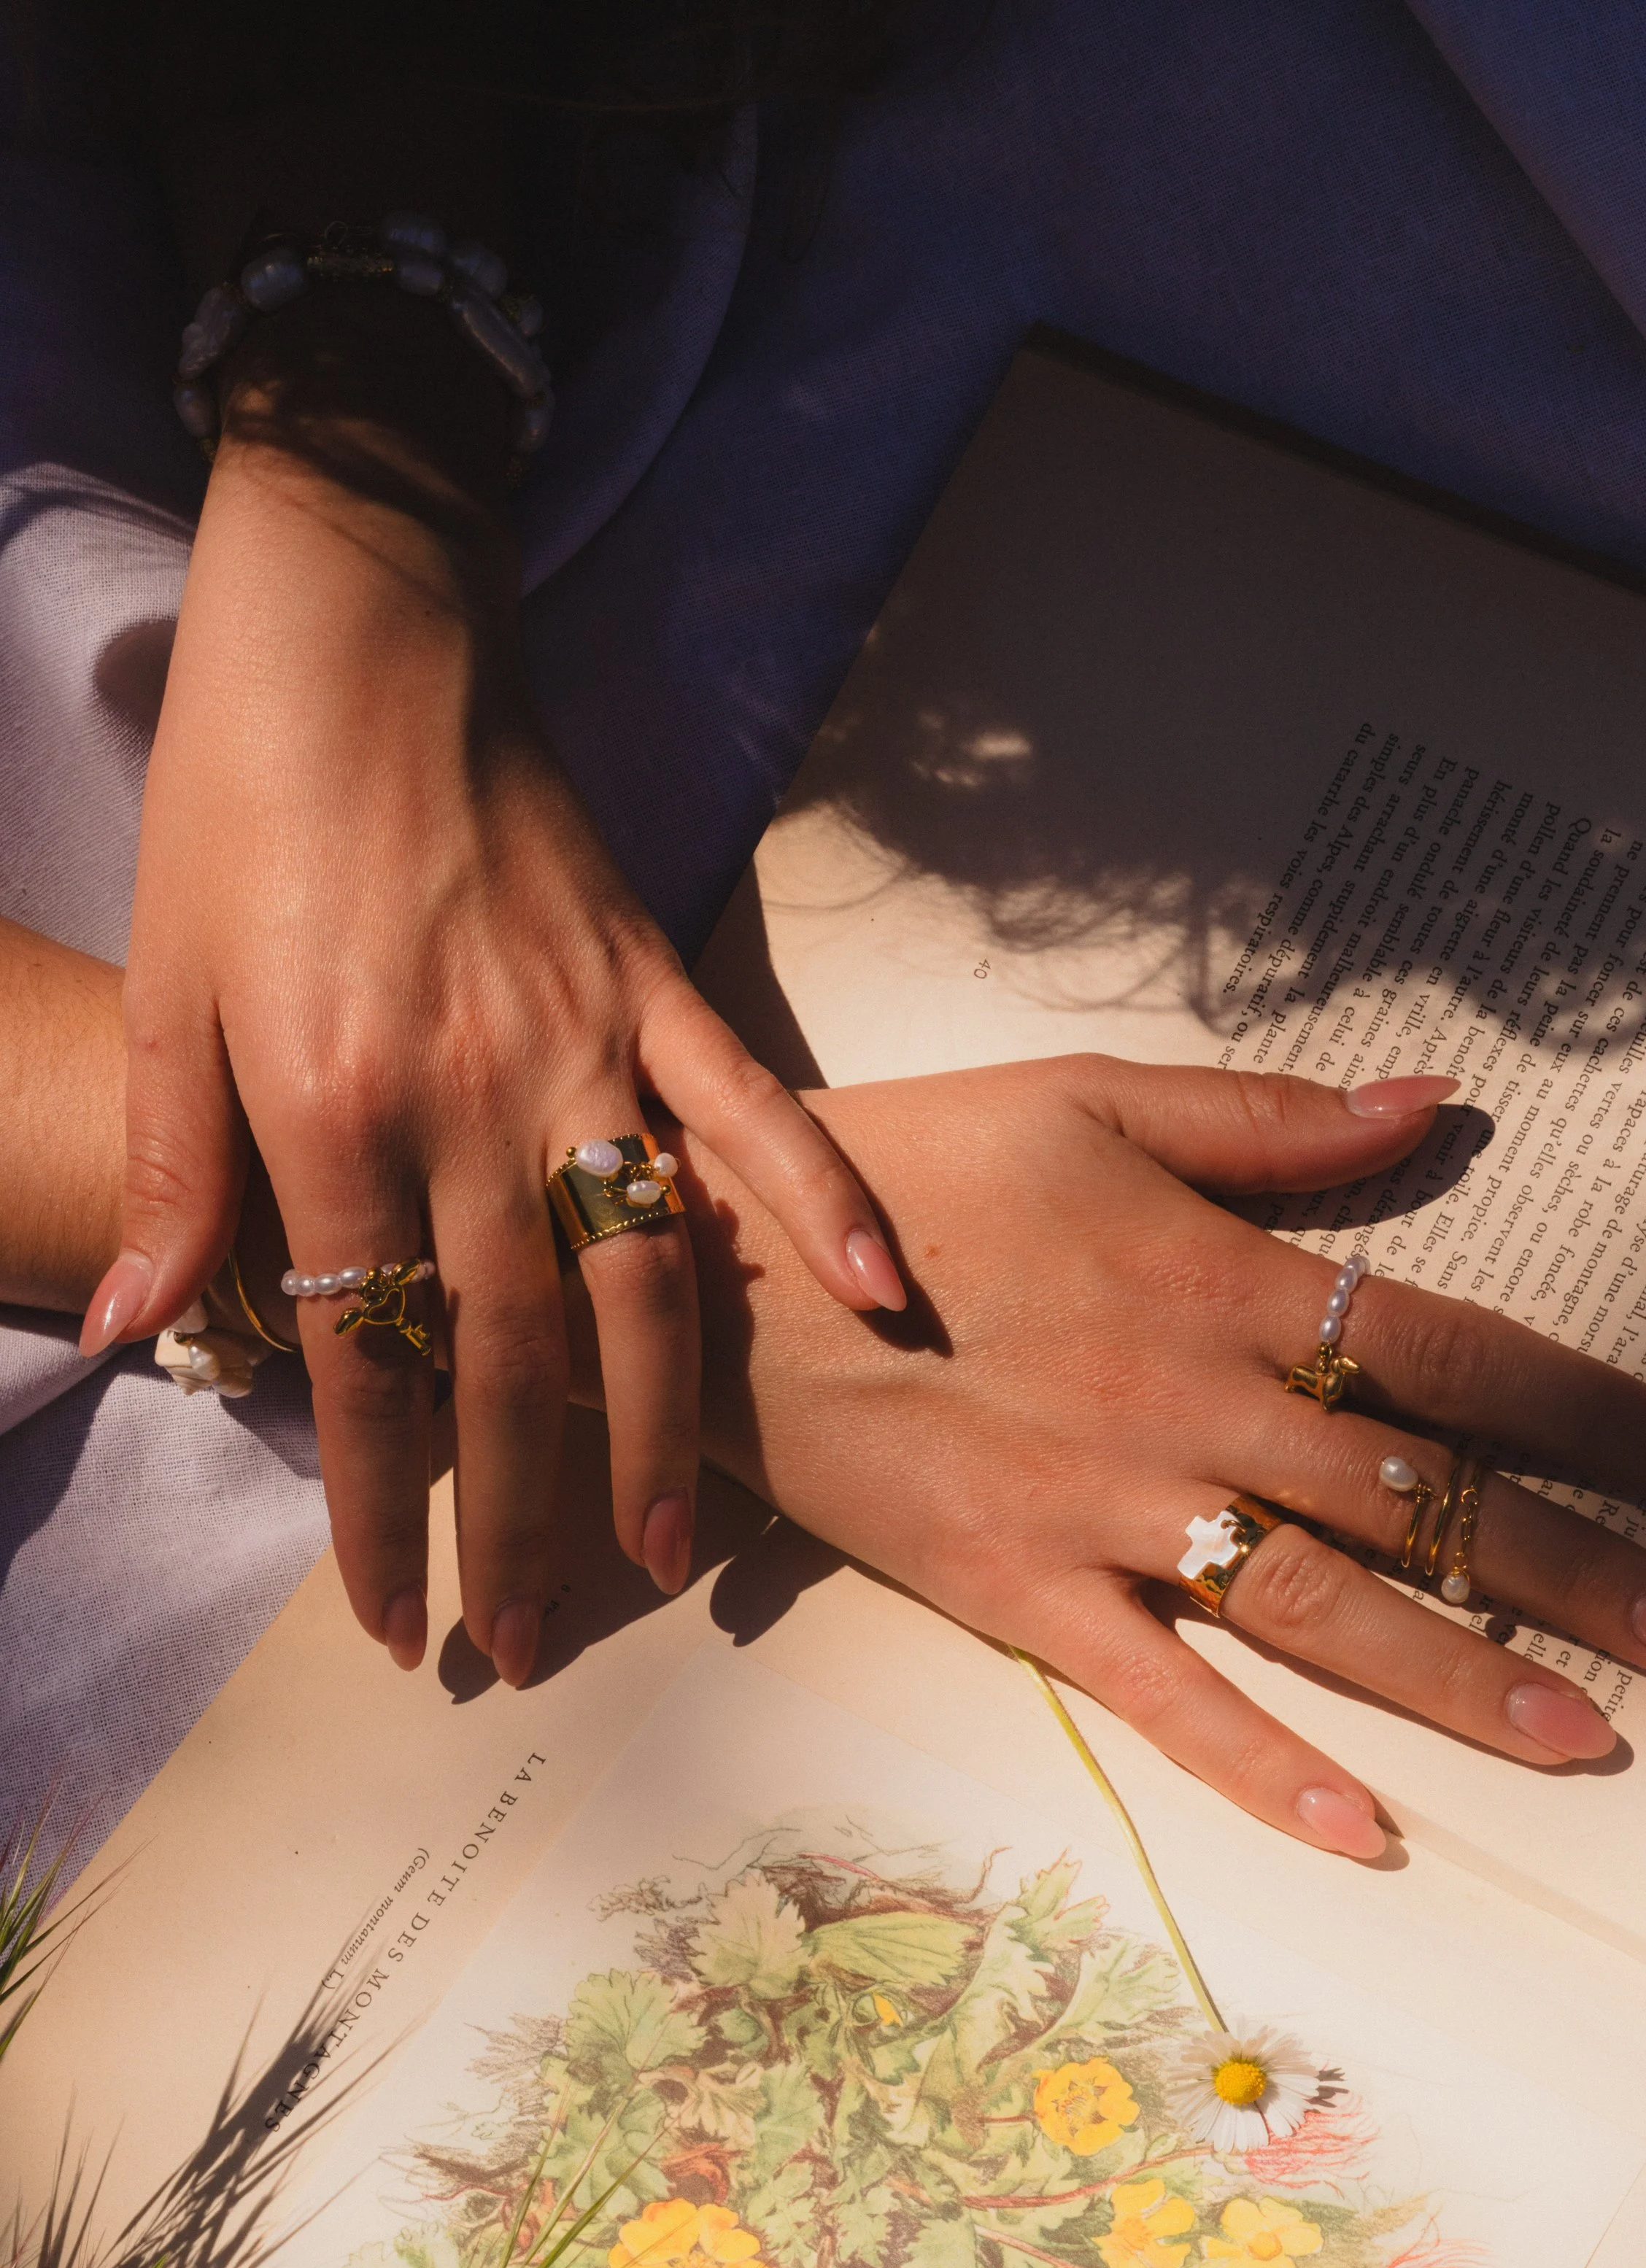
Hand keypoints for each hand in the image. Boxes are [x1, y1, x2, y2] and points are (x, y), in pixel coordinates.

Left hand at [83, 299, 902, 1684]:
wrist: (357, 621)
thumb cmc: (239, 800)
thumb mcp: (171, 983)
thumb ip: (176, 1172)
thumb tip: (139, 1337)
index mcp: (330, 1106)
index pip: (358, 1356)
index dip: (376, 1508)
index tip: (394, 1620)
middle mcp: (468, 1096)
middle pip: (505, 1355)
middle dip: (520, 1517)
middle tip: (538, 1642)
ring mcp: (580, 1040)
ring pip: (637, 1271)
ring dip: (666, 1421)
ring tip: (683, 1551)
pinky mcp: (655, 980)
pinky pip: (750, 1108)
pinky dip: (817, 1201)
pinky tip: (879, 1298)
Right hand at [662, 1056, 1645, 1858]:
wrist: (717, 1278)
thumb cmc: (903, 1170)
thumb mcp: (1086, 1097)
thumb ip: (1270, 1118)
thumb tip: (1442, 1100)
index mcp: (1221, 1276)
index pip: (1456, 1350)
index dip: (1599, 1415)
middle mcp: (1190, 1402)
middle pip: (1422, 1500)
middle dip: (1578, 1574)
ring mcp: (1105, 1510)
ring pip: (1319, 1609)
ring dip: (1463, 1681)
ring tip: (1587, 1743)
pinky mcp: (1020, 1593)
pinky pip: (1158, 1695)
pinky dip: (1258, 1764)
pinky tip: (1361, 1830)